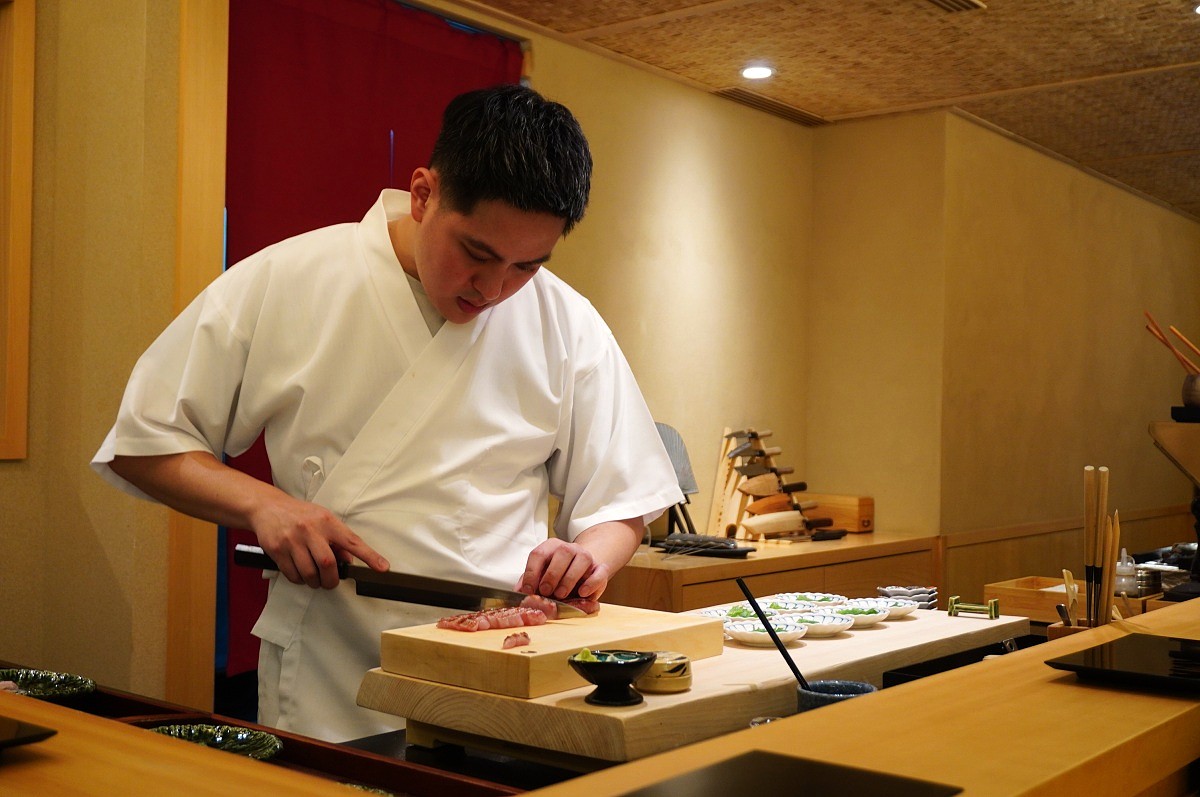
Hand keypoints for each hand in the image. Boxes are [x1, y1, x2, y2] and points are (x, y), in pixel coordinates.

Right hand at [250, 492, 389, 589]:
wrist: (267, 507)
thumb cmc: (299, 515)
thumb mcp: (323, 520)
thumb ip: (337, 540)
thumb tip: (349, 562)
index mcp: (327, 522)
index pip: (353, 541)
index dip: (369, 556)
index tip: (382, 568)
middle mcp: (311, 530)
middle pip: (327, 564)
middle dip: (331, 579)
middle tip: (330, 582)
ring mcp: (293, 540)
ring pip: (309, 573)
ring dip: (314, 582)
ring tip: (314, 578)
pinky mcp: (278, 550)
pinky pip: (292, 575)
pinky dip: (299, 580)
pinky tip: (300, 573)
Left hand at [516, 538, 608, 600]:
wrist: (582, 570)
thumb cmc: (557, 574)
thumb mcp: (540, 576)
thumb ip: (529, 581)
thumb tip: (519, 592)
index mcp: (550, 547)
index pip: (539, 553)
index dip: (532, 572)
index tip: (528, 589)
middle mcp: (569, 548)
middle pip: (563, 552)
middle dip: (552, 574)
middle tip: (546, 591)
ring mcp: (586, 556)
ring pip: (582, 559)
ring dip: (569, 579)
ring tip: (561, 594)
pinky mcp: (600, 568)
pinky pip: (600, 572)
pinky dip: (591, 583)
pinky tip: (582, 593)